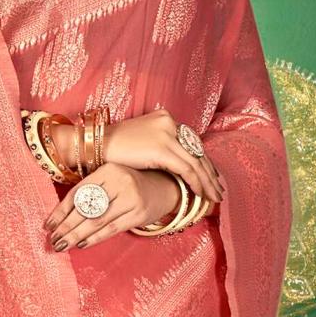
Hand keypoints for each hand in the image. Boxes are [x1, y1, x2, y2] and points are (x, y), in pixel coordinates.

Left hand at [44, 167, 191, 249]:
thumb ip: (91, 191)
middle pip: (86, 208)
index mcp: (108, 169)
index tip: (48, 225)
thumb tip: (60, 217)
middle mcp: (120, 180)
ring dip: (77, 235)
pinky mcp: (139, 213)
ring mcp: (131, 197)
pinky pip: (112, 228)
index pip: (78, 192)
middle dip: (66, 227)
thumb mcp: (111, 179)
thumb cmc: (129, 186)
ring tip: (62, 245)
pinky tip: (82, 244)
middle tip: (53, 240)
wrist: (164, 187)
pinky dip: (95, 238)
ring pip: (97, 220)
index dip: (61, 211)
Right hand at [48, 106, 223, 205]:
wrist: (96, 145)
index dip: (204, 162)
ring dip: (207, 182)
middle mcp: (170, 123)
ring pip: (196, 161)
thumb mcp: (142, 142)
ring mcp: (167, 134)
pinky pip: (186, 168)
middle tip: (219, 190)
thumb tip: (174, 165)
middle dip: (210, 173)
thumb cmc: (114, 148)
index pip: (192, 143)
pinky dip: (196, 183)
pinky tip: (201, 194)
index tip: (212, 178)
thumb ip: (160, 147)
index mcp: (166, 119)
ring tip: (215, 197)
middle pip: (197, 151)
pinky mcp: (162, 148)